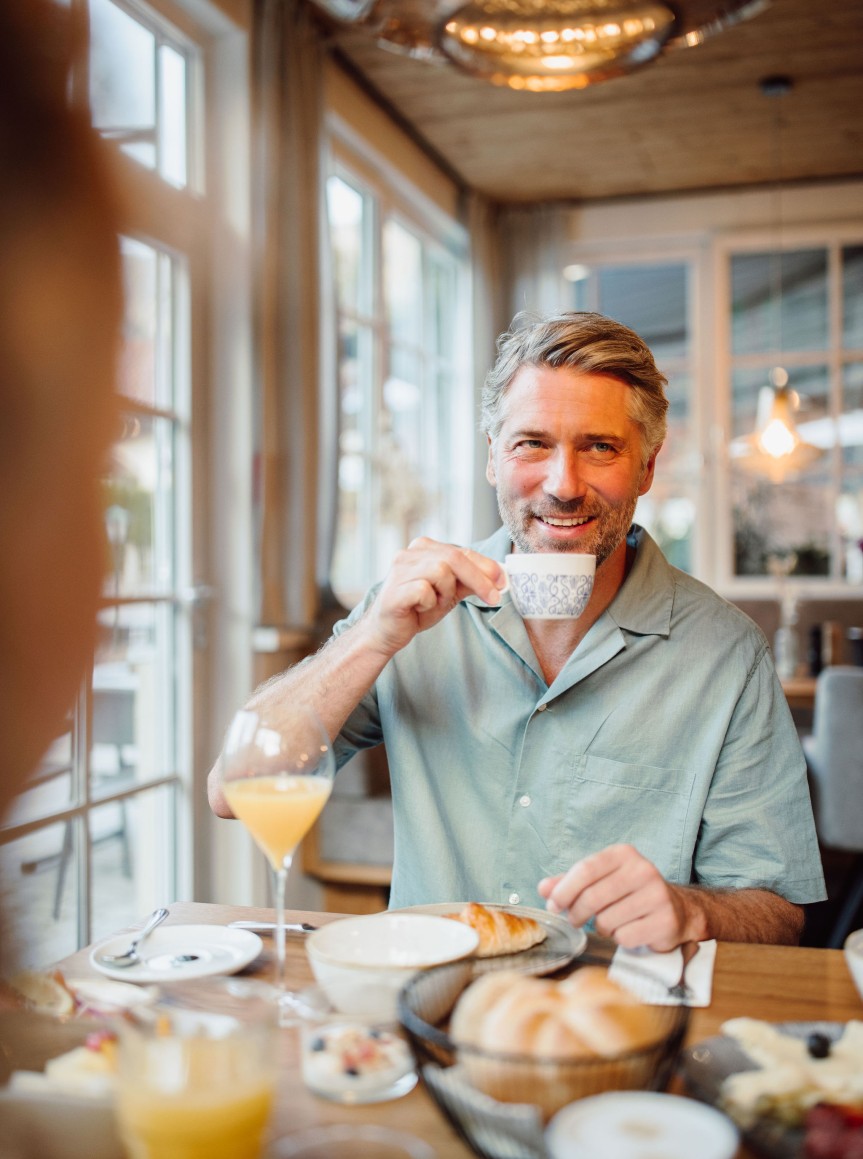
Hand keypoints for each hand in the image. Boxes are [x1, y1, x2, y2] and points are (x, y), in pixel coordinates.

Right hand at [363, 537, 506, 655]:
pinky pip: (424, 590)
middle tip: (494, 598)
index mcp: (425, 549)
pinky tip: (420, 609)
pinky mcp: (394, 589)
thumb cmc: (418, 609)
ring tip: (436, 604)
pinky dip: (429, 603)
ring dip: (446, 593)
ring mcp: (400, 569)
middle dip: (478, 578)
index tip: (503, 581)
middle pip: (454, 558)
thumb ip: (469, 582)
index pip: (462, 551)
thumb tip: (498, 577)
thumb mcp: (449, 593)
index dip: (486, 566)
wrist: (387, 632)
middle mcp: (410, 553)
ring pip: (441, 571)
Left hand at [538, 843, 695, 951]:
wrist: (676, 910)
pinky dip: (620, 939)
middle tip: (574, 920)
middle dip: (576, 913)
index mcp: (624, 854)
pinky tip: (629, 930)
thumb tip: (544, 888)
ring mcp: (656, 895)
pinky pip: (625, 937)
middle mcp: (643, 870)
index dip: (564, 890)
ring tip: (611, 922)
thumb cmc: (629, 893)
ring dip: (602, 927)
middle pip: (593, 897)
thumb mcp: (601, 880)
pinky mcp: (664, 921)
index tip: (553, 904)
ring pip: (607, 920)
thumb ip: (570, 882)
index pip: (585, 869)